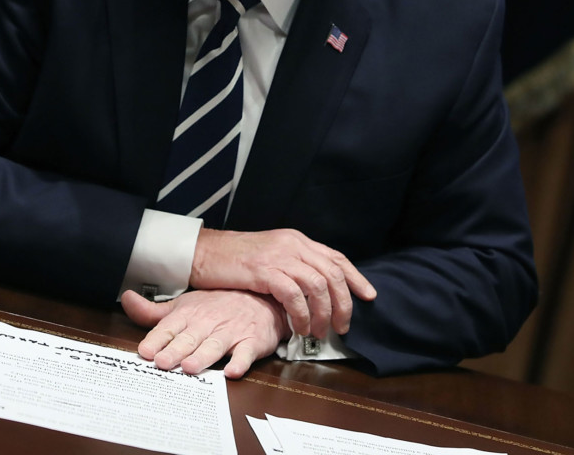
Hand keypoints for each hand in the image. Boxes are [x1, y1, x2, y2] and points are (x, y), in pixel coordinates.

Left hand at [120, 289, 287, 378]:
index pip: (169, 327)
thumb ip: (153, 311)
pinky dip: (240, 362)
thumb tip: (126, 299)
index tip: (145, 351)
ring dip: (202, 356)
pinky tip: (232, 371)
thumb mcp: (184, 305)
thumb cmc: (218, 305)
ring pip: (214, 345)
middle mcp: (208, 322)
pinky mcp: (252, 341)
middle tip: (162, 362)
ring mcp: (231, 332)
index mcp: (189, 314)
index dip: (156, 339)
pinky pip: (246, 352)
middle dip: (175, 350)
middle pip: (189, 338)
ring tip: (189, 367)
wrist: (260, 299)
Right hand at [190, 228, 375, 339]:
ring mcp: (279, 256)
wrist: (204, 252)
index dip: (356, 278)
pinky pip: (294, 295)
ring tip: (318, 332)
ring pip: (317, 286)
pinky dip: (301, 314)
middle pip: (333, 274)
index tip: (369, 296)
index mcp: (297, 240)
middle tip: (342, 326)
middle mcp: (293, 245)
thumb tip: (315, 290)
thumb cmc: (235, 259)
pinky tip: (299, 328)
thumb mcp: (271, 255)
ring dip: (323, 314)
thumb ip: (293, 266)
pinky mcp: (265, 271)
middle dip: (343, 304)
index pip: (336, 258)